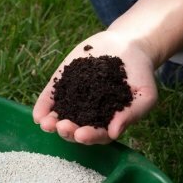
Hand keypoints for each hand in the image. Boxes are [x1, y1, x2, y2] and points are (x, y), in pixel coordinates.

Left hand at [34, 31, 157, 144]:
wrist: (128, 45)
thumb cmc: (140, 74)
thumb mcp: (144, 95)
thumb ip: (131, 114)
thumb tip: (114, 133)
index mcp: (108, 122)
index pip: (97, 134)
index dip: (89, 136)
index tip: (82, 135)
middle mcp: (88, 114)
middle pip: (75, 129)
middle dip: (67, 131)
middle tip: (62, 127)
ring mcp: (74, 99)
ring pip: (60, 116)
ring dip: (51, 124)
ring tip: (46, 124)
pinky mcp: (62, 83)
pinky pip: (50, 98)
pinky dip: (43, 107)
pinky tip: (37, 115)